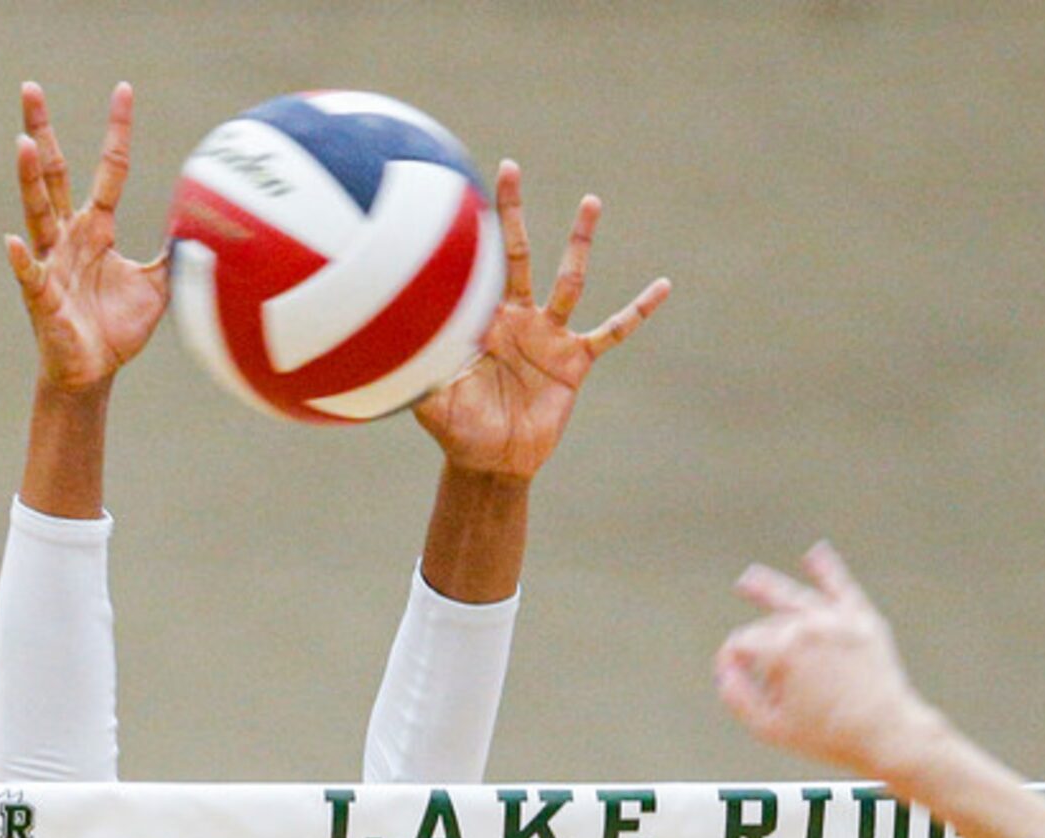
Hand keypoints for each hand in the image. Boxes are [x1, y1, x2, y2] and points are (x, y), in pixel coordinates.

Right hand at [4, 81, 168, 393]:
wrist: (94, 372)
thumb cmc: (118, 327)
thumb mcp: (160, 287)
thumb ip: (178, 256)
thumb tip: (209, 232)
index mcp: (97, 227)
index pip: (109, 168)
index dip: (117, 131)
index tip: (123, 90)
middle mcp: (69, 235)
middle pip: (54, 173)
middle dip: (41, 130)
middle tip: (30, 87)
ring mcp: (52, 262)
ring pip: (37, 210)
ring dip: (28, 178)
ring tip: (22, 143)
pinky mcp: (42, 296)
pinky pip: (31, 275)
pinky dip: (23, 259)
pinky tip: (15, 242)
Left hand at [413, 161, 669, 478]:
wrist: (493, 461)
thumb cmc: (457, 429)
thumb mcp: (431, 401)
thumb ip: (415, 375)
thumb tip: (382, 355)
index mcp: (481, 321)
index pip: (474, 269)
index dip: (468, 236)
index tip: (455, 194)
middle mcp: (517, 318)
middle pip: (517, 254)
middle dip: (513, 213)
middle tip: (510, 168)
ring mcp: (549, 336)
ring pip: (569, 279)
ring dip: (579, 241)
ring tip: (590, 201)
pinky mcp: (576, 360)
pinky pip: (612, 331)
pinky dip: (637, 311)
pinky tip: (662, 287)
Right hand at [717, 544, 942, 778]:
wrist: (887, 734)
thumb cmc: (828, 737)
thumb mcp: (769, 728)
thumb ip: (736, 696)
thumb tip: (724, 668)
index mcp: (782, 650)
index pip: (742, 643)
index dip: (731, 660)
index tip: (733, 677)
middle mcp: (808, 626)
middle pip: (769, 626)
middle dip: (761, 648)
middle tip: (771, 685)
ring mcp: (838, 620)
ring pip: (796, 597)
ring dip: (768, 587)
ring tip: (747, 580)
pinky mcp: (863, 621)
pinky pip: (842, 588)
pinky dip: (828, 569)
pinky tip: (816, 553)